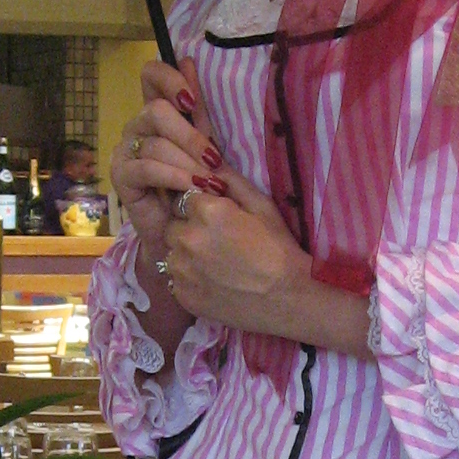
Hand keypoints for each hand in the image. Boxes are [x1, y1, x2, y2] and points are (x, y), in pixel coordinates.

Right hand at [109, 55, 220, 259]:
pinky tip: (193, 188)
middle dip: (190, 135)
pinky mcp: (121, 176)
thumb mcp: (204, 144)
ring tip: (211, 182)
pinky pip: (147, 167)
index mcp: (156, 112)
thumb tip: (189, 60)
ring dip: (188, 162)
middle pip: (156, 110)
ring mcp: (125, 150)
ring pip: (155, 142)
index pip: (151, 75)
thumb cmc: (196, 187)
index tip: (191, 100)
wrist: (182, 232)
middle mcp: (136, 125)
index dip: (170, 79)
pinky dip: (174, 176)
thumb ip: (198, 109)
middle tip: (214, 159)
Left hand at [154, 162, 305, 329]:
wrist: (287, 299)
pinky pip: (175, 278)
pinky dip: (189, 278)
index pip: (186, 197)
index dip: (202, 207)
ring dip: (186, 254)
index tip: (219, 220)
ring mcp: (181, 269)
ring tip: (216, 264)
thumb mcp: (262, 206)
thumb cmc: (279, 249)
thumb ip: (230, 180)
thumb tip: (208, 158)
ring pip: (172, 252)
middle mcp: (187, 238)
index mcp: (207, 211)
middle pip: (174, 224)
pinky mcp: (181, 294)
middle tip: (218, 243)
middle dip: (189, 228)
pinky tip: (213, 281)